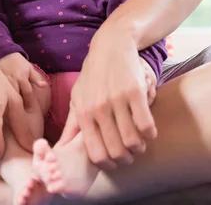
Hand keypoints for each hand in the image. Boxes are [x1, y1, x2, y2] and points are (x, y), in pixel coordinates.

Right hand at [0, 52, 47, 111]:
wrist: (3, 53)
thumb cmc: (18, 62)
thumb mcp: (29, 67)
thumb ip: (36, 78)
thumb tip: (44, 86)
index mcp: (22, 78)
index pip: (27, 93)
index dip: (29, 103)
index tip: (30, 111)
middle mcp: (13, 80)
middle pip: (17, 96)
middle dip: (19, 106)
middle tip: (21, 117)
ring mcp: (3, 82)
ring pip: (7, 96)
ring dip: (10, 105)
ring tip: (11, 115)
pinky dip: (1, 100)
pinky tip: (1, 108)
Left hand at [58, 25, 156, 168]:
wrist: (111, 45)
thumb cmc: (93, 74)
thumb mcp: (77, 96)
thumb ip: (71, 125)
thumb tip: (60, 150)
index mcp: (84, 112)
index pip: (96, 154)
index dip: (108, 165)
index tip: (115, 162)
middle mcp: (99, 108)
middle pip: (116, 152)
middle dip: (126, 159)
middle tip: (130, 154)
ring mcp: (117, 100)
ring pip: (133, 142)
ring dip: (139, 148)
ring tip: (140, 142)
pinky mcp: (135, 92)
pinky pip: (146, 125)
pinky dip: (150, 133)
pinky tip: (148, 129)